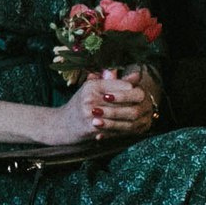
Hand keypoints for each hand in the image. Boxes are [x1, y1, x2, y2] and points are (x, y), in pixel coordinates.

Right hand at [39, 70, 155, 145]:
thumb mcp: (94, 89)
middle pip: (125, 100)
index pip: (124, 85)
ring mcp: (90, 112)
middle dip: (136, 105)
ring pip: (122, 114)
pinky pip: (115, 127)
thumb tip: (137, 76)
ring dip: (132, 118)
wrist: (62, 125)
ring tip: (139, 119)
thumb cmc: (80, 105)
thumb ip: (115, 82)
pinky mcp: (92, 126)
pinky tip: (130, 128)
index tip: (140, 96)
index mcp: (93, 85)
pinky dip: (124, 128)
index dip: (135, 91)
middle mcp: (90, 97)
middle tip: (143, 109)